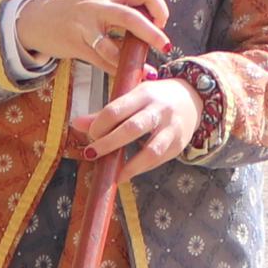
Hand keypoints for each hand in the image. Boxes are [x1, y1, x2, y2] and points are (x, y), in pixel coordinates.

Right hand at [18, 0, 170, 72]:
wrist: (35, 20)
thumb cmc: (73, 13)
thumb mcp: (97, 3)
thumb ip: (122, 9)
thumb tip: (153, 25)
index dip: (159, 7)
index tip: (161, 22)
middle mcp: (97, 6)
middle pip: (130, 16)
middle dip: (152, 33)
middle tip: (165, 46)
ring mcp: (84, 26)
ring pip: (112, 46)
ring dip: (132, 61)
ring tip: (146, 70)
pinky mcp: (75, 45)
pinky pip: (100, 61)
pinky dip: (115, 70)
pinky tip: (125, 75)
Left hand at [73, 72, 201, 175]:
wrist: (192, 97)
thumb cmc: (154, 98)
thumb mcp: (132, 97)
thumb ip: (105, 113)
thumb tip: (75, 124)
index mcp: (144, 93)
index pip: (116, 109)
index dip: (99, 124)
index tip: (91, 135)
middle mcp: (159, 110)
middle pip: (131, 129)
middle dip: (108, 143)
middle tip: (91, 153)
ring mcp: (172, 128)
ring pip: (150, 150)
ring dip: (130, 165)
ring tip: (114, 174)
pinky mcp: (178, 144)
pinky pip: (158, 160)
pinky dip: (141, 168)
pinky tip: (127, 172)